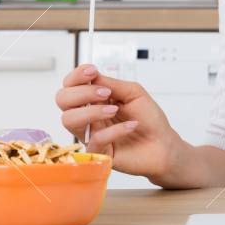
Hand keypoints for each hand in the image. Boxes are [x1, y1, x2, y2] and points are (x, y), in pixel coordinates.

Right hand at [56, 64, 184, 182]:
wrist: (163, 144)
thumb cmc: (149, 118)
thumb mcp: (133, 92)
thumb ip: (111, 84)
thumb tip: (92, 75)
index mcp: (94, 98)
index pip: (70, 85)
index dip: (76, 76)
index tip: (92, 71)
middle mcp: (88, 115)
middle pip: (62, 100)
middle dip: (81, 92)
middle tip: (104, 94)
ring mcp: (91, 133)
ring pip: (69, 120)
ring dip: (91, 111)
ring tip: (114, 110)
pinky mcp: (98, 152)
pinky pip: (95, 140)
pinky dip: (114, 130)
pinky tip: (130, 126)